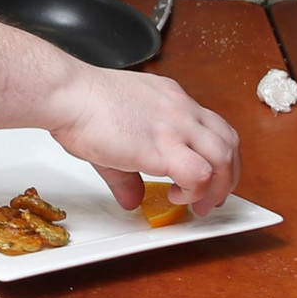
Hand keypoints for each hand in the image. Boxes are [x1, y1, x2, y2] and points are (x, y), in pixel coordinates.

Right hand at [42, 66, 241, 215]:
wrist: (67, 94)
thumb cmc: (80, 104)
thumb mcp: (114, 137)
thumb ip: (128, 173)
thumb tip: (131, 198)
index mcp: (171, 100)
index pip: (213, 126)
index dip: (218, 156)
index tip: (210, 176)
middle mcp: (180, 109)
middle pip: (229, 142)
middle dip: (228, 175)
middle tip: (213, 196)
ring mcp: (175, 125)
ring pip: (223, 157)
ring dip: (217, 186)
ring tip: (199, 203)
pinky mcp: (163, 146)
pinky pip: (199, 174)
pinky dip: (194, 190)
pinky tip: (176, 196)